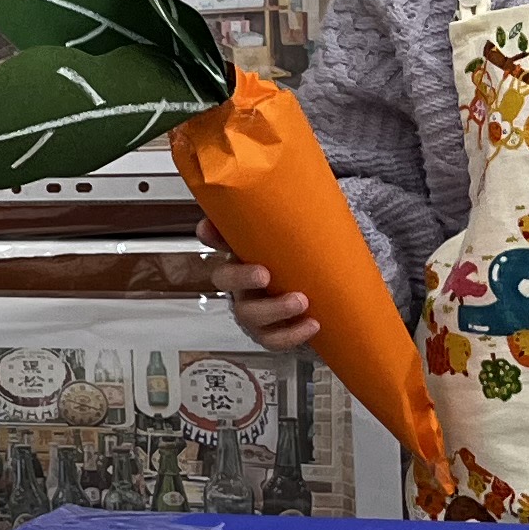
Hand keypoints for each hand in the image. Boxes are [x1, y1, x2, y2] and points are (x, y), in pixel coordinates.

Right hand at [201, 224, 319, 353]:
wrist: (320, 299)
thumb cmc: (300, 267)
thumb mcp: (297, 243)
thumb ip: (293, 222)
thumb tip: (302, 190)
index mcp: (243, 255)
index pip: (217, 239)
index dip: (210, 235)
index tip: (209, 229)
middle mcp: (240, 282)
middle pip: (224, 279)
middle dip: (241, 277)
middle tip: (264, 274)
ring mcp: (252, 310)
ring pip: (248, 314)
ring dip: (275, 309)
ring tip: (301, 301)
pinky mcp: (268, 333)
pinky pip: (272, 339)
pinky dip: (292, 334)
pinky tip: (312, 323)